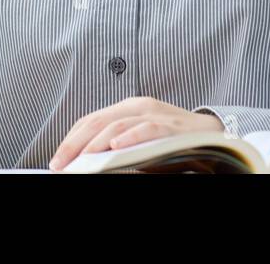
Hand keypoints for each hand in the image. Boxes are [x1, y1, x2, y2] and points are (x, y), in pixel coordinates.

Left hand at [48, 96, 224, 170]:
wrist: (212, 136)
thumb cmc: (171, 143)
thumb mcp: (137, 144)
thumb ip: (115, 148)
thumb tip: (86, 164)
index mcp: (126, 108)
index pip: (90, 120)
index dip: (70, 139)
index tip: (57, 160)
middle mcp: (137, 106)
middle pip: (97, 122)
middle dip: (74, 144)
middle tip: (60, 164)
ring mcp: (154, 114)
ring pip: (117, 125)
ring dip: (95, 144)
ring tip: (80, 160)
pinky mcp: (171, 126)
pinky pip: (148, 129)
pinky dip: (130, 137)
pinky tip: (115, 146)